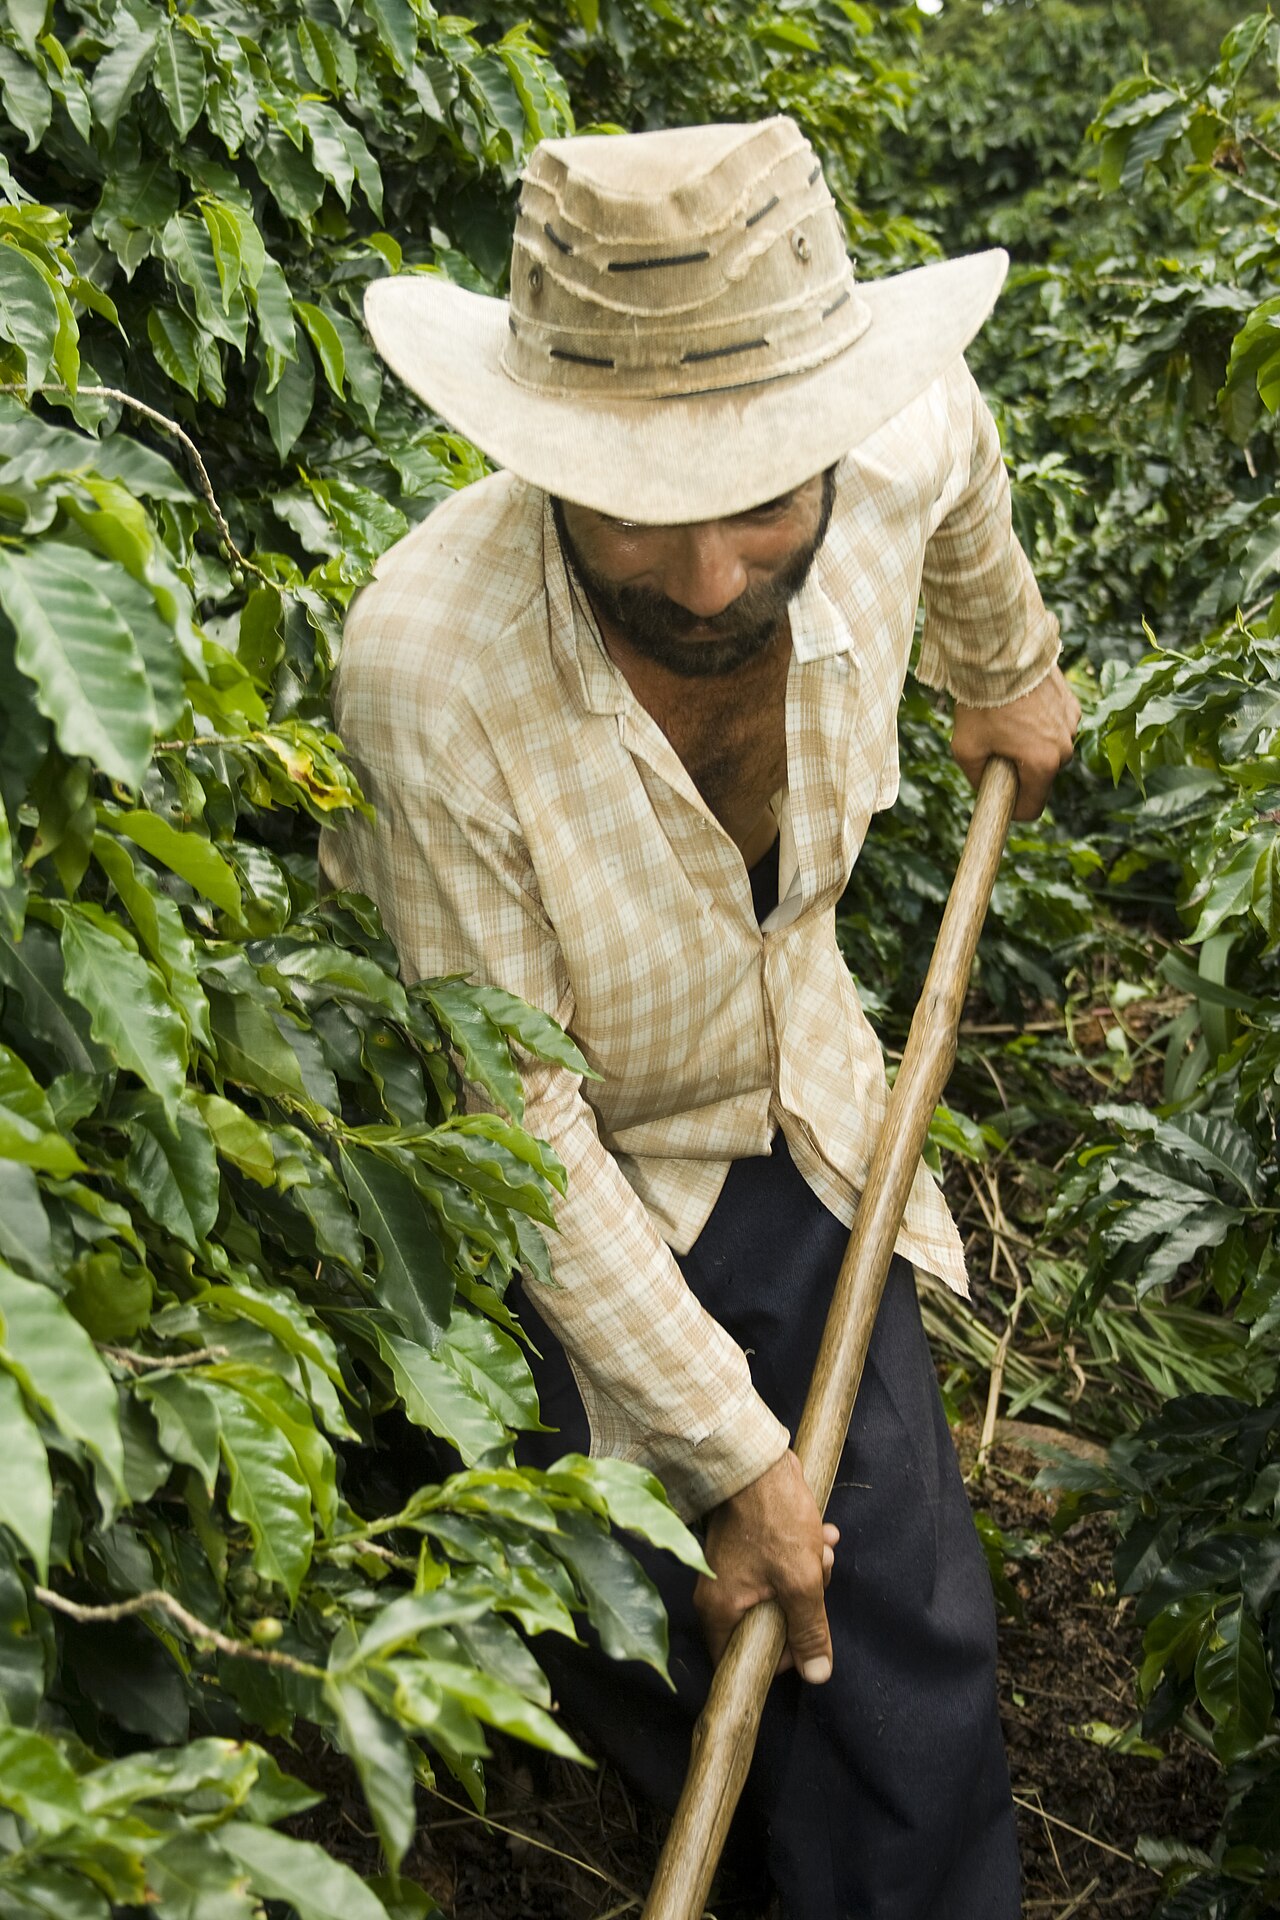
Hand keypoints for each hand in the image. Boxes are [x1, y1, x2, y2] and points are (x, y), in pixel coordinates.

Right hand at [694, 1450, 839, 1682]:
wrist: (756, 1459)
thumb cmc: (773, 1518)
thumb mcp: (801, 1580)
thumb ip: (809, 1629)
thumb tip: (817, 1675)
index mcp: (720, 1610)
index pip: (742, 1659)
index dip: (778, 1657)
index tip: (805, 1638)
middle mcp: (718, 1592)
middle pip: (767, 1624)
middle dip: (804, 1604)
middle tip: (820, 1579)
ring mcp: (731, 1568)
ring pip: (778, 1591)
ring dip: (809, 1573)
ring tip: (825, 1548)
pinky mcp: (745, 1546)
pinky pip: (777, 1565)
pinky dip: (801, 1554)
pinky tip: (823, 1534)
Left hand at [951, 663, 1081, 821]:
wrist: (1000, 655)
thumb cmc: (981, 703)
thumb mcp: (965, 748)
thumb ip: (976, 777)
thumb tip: (985, 788)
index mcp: (1043, 763)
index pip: (1032, 807)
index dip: (1014, 810)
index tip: (1000, 802)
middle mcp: (1064, 746)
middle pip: (1041, 776)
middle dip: (1020, 771)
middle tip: (995, 749)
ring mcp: (1071, 723)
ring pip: (1050, 748)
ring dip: (1032, 745)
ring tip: (1006, 723)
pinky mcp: (1071, 703)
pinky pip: (1055, 725)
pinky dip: (1040, 723)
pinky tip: (1020, 707)